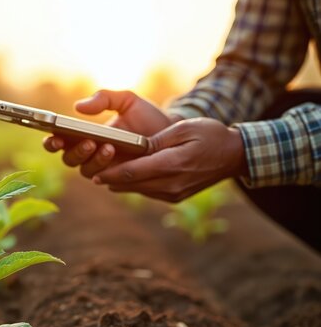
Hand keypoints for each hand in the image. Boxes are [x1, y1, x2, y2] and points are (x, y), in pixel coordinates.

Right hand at [43, 90, 177, 177]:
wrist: (172, 134)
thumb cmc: (146, 117)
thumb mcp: (127, 100)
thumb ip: (104, 99)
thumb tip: (78, 107)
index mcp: (83, 135)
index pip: (59, 141)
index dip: (52, 142)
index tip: (55, 136)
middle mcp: (89, 153)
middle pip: (69, 159)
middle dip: (75, 152)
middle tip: (89, 142)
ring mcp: (103, 168)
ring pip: (86, 171)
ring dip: (94, 160)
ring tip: (108, 147)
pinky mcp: (117, 179)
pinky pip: (106, 180)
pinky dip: (108, 171)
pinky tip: (116, 159)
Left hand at [92, 118, 247, 202]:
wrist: (234, 155)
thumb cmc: (209, 135)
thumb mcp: (182, 130)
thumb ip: (156, 141)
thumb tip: (134, 148)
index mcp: (172, 165)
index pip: (132, 172)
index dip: (110, 173)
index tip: (93, 173)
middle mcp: (171, 184)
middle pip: (131, 184)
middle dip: (110, 179)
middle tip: (92, 173)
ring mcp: (173, 193)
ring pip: (137, 190)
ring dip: (121, 183)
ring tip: (104, 174)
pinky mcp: (175, 197)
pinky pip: (148, 191)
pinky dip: (135, 184)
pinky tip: (125, 175)